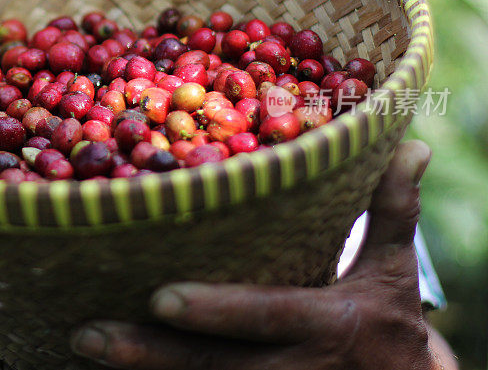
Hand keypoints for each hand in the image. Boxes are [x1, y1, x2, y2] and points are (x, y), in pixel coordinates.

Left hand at [71, 140, 440, 368]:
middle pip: (216, 367)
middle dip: (151, 354)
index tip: (160, 298)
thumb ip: (391, 209)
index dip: (217, 311)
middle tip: (89, 332)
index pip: (268, 315)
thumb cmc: (388, 323)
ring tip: (83, 343)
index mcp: (330, 325)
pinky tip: (111, 368)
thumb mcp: (393, 269)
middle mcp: (297, 368)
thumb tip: (410, 145)